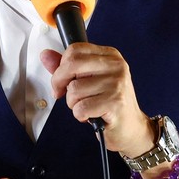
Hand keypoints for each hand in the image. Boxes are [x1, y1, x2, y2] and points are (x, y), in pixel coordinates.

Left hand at [40, 44, 155, 156]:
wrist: (132, 128)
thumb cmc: (109, 103)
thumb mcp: (89, 80)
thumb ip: (67, 67)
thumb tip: (46, 55)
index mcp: (110, 55)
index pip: (75, 49)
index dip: (60, 67)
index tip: (61, 81)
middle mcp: (116, 66)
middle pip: (72, 64)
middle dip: (60, 83)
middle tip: (64, 95)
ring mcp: (117, 83)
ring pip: (74, 89)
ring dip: (73, 104)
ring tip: (87, 106)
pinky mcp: (115, 102)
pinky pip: (81, 107)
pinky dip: (80, 116)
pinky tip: (91, 116)